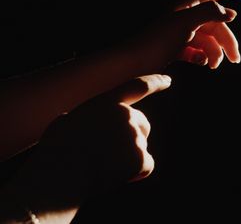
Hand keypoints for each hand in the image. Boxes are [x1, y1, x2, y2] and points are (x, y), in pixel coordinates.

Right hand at [1, 75, 170, 221]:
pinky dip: (135, 174)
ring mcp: (135, 135)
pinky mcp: (141, 157)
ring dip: (128, 159)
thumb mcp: (64, 122)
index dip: (155, 83)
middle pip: (143, 125)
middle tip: (109, 154)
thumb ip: (83, 117)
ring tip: (102, 166)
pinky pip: (146, 167)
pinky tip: (114, 176)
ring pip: (141, 149)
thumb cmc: (55, 152)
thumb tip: (80, 122)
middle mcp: (126, 115)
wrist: (59, 175)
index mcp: (107, 103)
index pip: (138, 87)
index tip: (168, 80)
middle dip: (133, 139)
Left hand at [131, 0, 240, 72]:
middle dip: (226, 40)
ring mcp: (179, 34)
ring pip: (206, 40)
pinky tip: (203, 63)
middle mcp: (183, 18)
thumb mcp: (185, 23)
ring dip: (214, 52)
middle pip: (213, 24)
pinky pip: (196, 51)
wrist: (134, 64)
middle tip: (235, 59)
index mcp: (184, 7)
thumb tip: (229, 13)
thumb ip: (208, 13)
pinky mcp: (175, 49)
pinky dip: (202, 57)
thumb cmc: (157, 40)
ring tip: (214, 66)